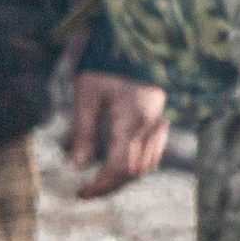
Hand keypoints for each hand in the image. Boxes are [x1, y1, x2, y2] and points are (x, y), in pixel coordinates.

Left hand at [69, 71, 168, 198]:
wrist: (132, 47)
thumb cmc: (105, 68)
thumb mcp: (86, 94)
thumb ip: (83, 130)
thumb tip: (78, 166)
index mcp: (132, 120)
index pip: (119, 168)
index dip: (101, 186)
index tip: (81, 193)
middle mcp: (150, 126)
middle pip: (133, 172)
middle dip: (109, 186)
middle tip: (86, 191)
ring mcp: (159, 125)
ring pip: (146, 167)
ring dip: (122, 179)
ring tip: (99, 180)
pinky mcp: (161, 123)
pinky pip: (153, 156)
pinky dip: (136, 167)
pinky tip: (118, 164)